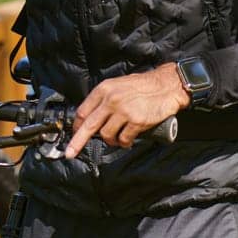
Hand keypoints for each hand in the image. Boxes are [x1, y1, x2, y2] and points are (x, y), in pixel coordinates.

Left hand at [64, 63, 188, 157]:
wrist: (167, 85)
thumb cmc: (143, 86)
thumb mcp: (118, 85)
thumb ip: (105, 99)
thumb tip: (92, 117)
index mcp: (104, 89)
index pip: (83, 111)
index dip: (77, 126)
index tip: (74, 134)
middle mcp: (111, 100)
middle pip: (88, 125)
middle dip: (77, 142)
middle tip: (70, 153)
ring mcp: (123, 111)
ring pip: (106, 135)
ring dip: (111, 141)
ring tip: (118, 137)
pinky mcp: (136, 121)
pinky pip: (123, 139)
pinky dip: (124, 143)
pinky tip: (128, 140)